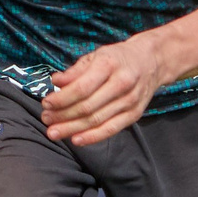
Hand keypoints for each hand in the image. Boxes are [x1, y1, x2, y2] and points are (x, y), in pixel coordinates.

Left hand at [41, 36, 167, 145]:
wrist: (151, 61)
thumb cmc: (116, 58)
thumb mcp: (95, 56)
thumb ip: (75, 71)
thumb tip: (55, 82)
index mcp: (109, 65)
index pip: (82, 87)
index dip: (62, 98)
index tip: (46, 103)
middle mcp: (122, 84)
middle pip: (88, 106)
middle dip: (63, 116)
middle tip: (45, 119)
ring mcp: (130, 101)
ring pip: (97, 120)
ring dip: (72, 128)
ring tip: (53, 132)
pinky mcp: (134, 114)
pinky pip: (111, 129)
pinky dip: (92, 137)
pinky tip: (75, 140)